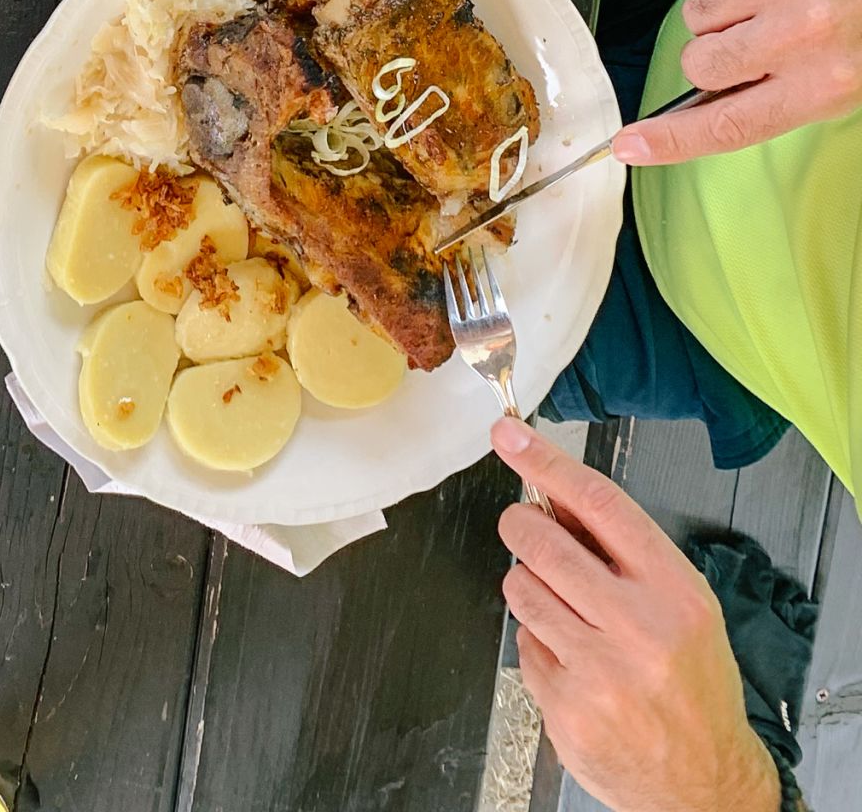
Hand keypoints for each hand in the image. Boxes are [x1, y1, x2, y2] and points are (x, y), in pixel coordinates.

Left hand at [491, 420, 777, 811]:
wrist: (704, 785)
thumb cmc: (694, 688)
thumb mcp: (684, 607)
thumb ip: (624, 551)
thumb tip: (554, 493)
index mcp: (674, 593)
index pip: (598, 504)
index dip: (545, 461)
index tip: (510, 436)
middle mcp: (637, 629)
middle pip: (541, 541)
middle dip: (521, 525)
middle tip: (525, 528)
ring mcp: (598, 672)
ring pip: (520, 588)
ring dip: (529, 586)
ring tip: (566, 609)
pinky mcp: (565, 708)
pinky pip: (523, 644)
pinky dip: (538, 643)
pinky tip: (572, 661)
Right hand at [612, 0, 861, 167]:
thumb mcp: (848, 80)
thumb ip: (781, 95)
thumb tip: (705, 104)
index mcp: (825, 84)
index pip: (730, 123)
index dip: (672, 139)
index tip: (627, 144)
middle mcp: (802, 33)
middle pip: (699, 61)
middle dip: (715, 53)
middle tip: (755, 42)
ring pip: (699, 11)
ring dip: (726, 9)